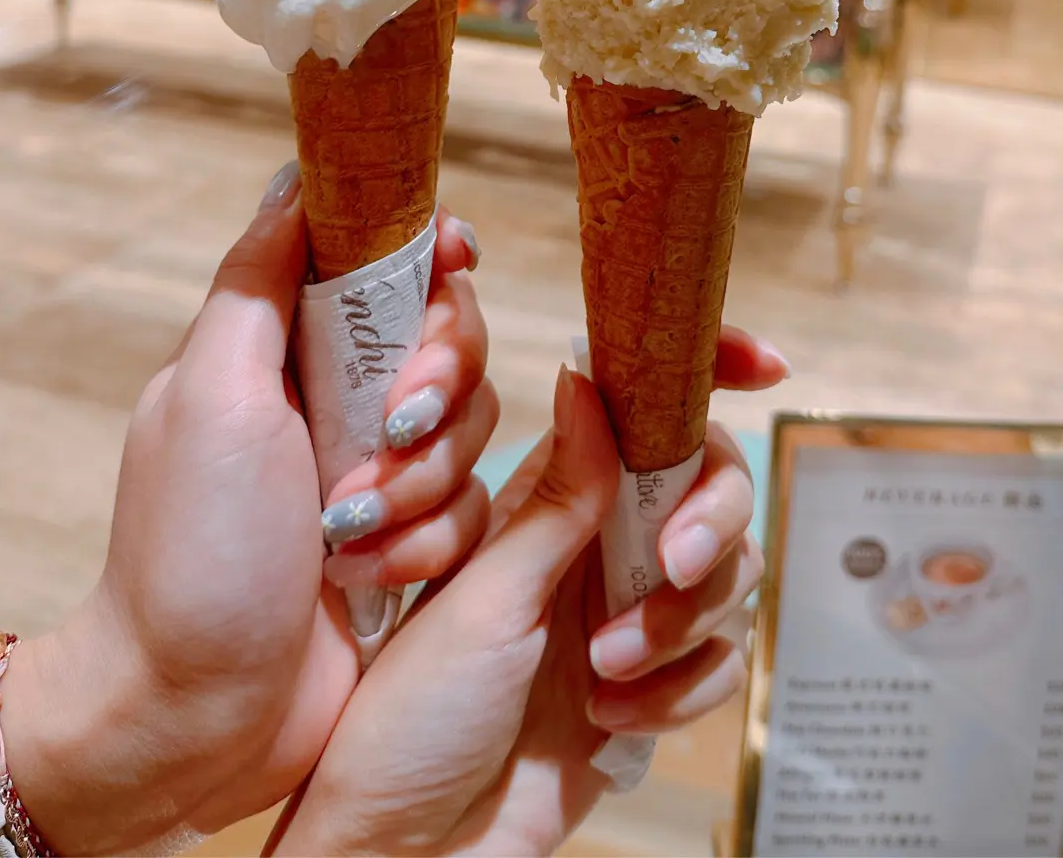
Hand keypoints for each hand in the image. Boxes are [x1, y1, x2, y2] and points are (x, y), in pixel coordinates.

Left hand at [1, 164, 492, 855]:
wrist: (197, 712)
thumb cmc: (191, 551)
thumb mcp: (212, 393)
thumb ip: (260, 280)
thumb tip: (296, 179)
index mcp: (287, 345)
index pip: (385, 263)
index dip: (431, 255)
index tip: (454, 259)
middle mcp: (340, 396)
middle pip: (451, 337)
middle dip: (437, 381)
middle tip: (396, 422)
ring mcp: (383, 468)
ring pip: (476, 426)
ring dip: (422, 479)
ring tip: (348, 525)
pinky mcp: (418, 536)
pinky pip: (476, 509)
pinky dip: (425, 542)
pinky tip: (365, 575)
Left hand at [274, 330, 784, 857]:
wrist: (408, 855)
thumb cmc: (413, 718)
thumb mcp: (486, 596)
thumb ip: (559, 494)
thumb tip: (590, 375)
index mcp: (548, 497)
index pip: (641, 410)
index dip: (706, 372)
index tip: (765, 365)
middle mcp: (596, 545)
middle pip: (709, 490)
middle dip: (710, 522)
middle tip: (674, 564)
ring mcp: (627, 616)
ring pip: (724, 580)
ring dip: (681, 625)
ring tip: (608, 671)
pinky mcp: (650, 690)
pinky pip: (717, 667)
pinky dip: (679, 693)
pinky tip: (613, 722)